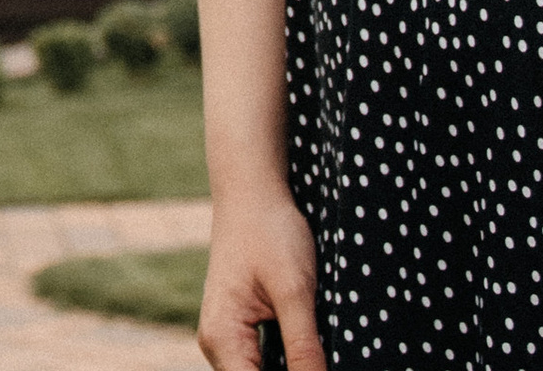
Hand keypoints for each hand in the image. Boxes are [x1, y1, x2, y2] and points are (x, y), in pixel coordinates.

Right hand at [198, 194, 323, 369]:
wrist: (251, 190)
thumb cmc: (269, 230)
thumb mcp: (295, 291)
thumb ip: (304, 349)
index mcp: (223, 339)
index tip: (320, 368)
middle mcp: (219, 345)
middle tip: (323, 359)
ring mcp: (228, 339)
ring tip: (320, 356)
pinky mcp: (242, 332)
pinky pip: (264, 365)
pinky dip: (289, 366)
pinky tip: (312, 358)